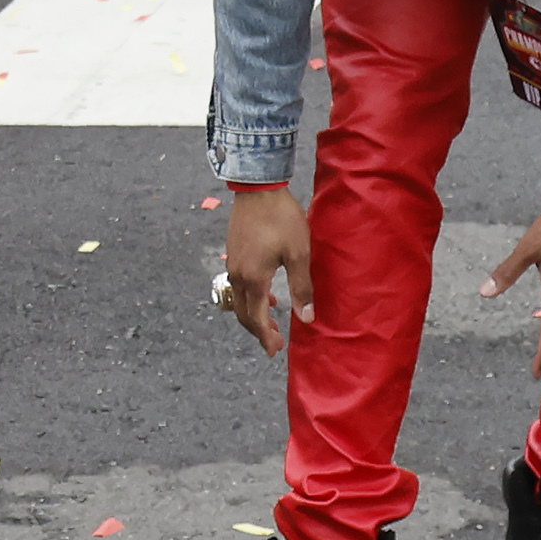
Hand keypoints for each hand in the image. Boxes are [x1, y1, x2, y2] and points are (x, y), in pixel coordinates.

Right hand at [215, 184, 309, 354]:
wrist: (258, 189)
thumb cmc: (281, 219)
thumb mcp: (298, 254)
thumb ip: (301, 287)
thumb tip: (307, 317)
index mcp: (253, 279)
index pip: (257, 318)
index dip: (266, 337)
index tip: (275, 350)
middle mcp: (238, 275)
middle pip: (243, 314)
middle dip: (259, 330)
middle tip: (275, 342)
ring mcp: (233, 264)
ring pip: (238, 300)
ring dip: (254, 315)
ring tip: (273, 321)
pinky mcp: (233, 253)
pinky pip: (237, 285)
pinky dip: (250, 298)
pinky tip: (266, 294)